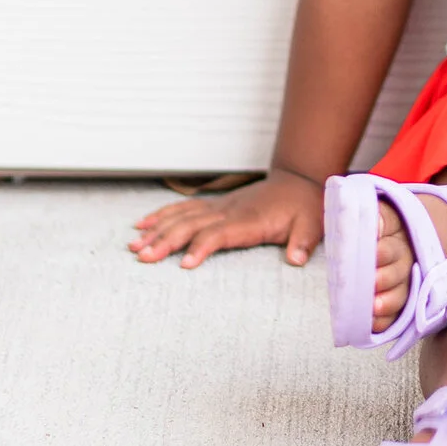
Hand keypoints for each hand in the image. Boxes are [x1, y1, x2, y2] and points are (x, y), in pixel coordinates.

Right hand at [130, 168, 323, 268]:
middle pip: (191, 226)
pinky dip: (162, 215)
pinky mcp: (215, 205)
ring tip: (134, 246)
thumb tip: (296, 259)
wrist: (298, 180)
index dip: (201, 247)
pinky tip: (142, 225)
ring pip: (182, 217)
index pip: (219, 234)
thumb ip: (303, 242)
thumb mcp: (312, 224)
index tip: (183, 265)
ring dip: (157, 230)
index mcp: (249, 220)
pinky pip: (183, 208)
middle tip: (142, 258)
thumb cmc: (304, 207)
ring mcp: (219, 206)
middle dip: (166, 241)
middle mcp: (228, 211)